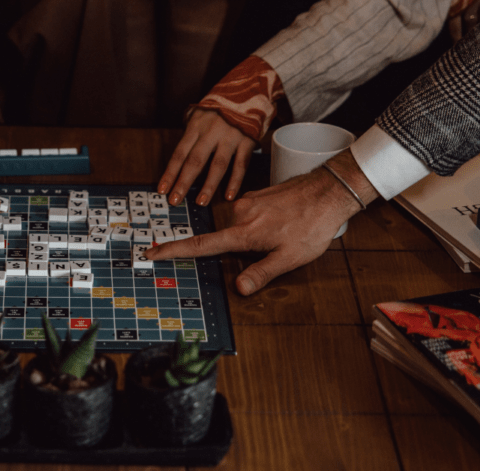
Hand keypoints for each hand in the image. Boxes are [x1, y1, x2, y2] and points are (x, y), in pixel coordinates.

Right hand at [146, 150, 377, 294]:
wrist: (328, 190)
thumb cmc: (312, 225)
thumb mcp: (290, 257)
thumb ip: (262, 273)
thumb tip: (240, 288)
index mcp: (244, 232)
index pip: (201, 245)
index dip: (174, 251)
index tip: (151, 252)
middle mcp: (240, 214)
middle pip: (225, 238)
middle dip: (241, 249)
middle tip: (275, 249)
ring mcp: (247, 202)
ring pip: (239, 227)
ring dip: (254, 236)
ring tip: (286, 235)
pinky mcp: (256, 195)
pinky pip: (249, 215)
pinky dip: (259, 224)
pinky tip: (282, 224)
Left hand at [158, 108, 256, 206]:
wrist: (249, 90)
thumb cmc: (220, 106)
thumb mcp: (199, 113)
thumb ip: (189, 132)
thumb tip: (179, 153)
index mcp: (196, 126)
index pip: (180, 153)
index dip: (170, 173)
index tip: (162, 189)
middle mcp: (211, 132)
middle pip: (195, 161)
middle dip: (184, 182)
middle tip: (175, 200)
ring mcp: (230, 137)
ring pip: (217, 165)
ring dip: (209, 185)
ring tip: (201, 202)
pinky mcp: (247, 141)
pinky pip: (241, 164)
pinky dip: (235, 181)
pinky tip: (229, 195)